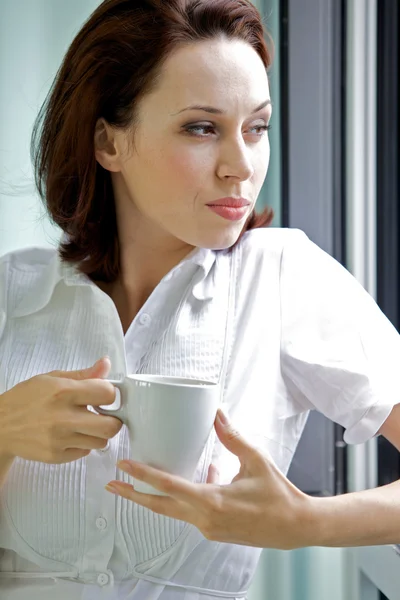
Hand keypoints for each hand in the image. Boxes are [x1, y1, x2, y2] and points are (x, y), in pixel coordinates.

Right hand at [0, 357, 122, 463]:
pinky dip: (84, 444)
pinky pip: (85, 452)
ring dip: (99, 433)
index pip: (107, 393)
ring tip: (87, 425)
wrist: (1, 426)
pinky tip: (72, 435)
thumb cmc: (26, 399)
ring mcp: (59, 440)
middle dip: (113, 419)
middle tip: (105, 415)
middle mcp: (62, 417)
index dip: (110, 393)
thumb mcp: (52, 378)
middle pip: (110, 426)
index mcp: (63, 392)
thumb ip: (83, 374)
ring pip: (101, 442)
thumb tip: (105, 364)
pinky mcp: (56, 456)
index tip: (104, 395)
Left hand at [106, 410, 315, 549]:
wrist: (296, 527)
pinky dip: (183, 498)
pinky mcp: (214, 531)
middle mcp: (205, 519)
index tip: (124, 467)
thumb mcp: (255, 460)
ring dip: (154, 498)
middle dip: (134, 495)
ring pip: (173, 511)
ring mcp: (209, 528)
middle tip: (112, 484)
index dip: (143, 475)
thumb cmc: (278, 495)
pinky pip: (190, 513)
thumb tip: (217, 414)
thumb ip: (232, 438)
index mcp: (212, 501)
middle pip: (160, 507)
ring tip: (139, 482)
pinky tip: (196, 478)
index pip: (168, 487)